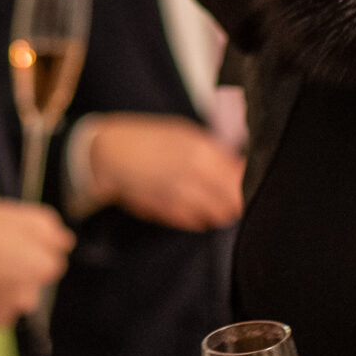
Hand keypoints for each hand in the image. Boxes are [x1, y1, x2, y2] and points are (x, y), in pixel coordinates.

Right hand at [0, 201, 70, 325]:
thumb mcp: (13, 214)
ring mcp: (4, 312)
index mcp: (42, 268)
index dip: (31, 249)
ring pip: (10, 297)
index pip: (51, 262)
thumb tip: (65, 242)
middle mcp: (28, 297)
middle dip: (16, 270)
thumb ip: (48, 228)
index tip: (11, 242)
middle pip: (30, 283)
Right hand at [83, 114, 243, 230]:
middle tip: (233, 194)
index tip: (246, 179)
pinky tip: (193, 206)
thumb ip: (214, 151)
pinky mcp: (167, 213)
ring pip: (218, 214)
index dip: (246, 180)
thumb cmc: (148, 140)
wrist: (109, 155)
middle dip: (237, 199)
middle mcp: (193, 174)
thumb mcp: (184, 134)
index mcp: (201, 150)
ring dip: (220, 210)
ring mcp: (180, 196)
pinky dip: (200, 217)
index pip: (240, 174)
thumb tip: (240, 167)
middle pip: (234, 199)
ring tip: (213, 201)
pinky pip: (196, 222)